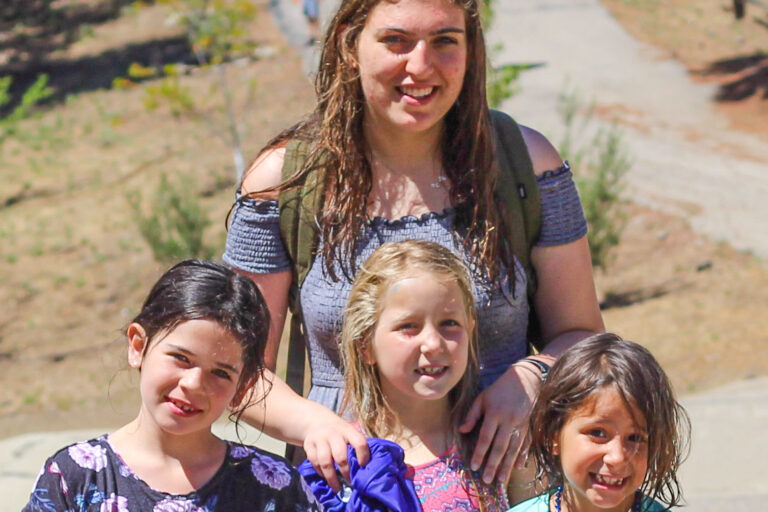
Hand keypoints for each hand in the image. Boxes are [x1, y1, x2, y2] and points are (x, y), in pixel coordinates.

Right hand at [303, 418, 369, 491]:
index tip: (363, 467)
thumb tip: (366, 466)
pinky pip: (314, 462)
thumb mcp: (349, 433)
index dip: (363, 455)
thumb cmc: (339, 433)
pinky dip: (320, 472)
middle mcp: (333, 433)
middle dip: (346, 472)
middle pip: (340, 455)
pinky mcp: (308, 445)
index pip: (359, 442)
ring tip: (337, 487)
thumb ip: (357, 445)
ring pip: (325, 461)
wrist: (317, 422)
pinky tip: (325, 477)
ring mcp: (319, 439)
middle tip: (350, 483)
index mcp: (348, 430)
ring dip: (332, 477)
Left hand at [459, 363, 541, 483]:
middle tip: (487, 480)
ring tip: (501, 480)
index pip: (486, 437)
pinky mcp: (529, 426)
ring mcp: (521, 425)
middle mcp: (508, 421)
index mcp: (495, 413)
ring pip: (514, 449)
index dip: (480, 453)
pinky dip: (523, 456)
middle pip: (500, 447)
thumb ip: (472, 415)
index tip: (474, 467)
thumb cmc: (499, 389)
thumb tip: (461, 431)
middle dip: (493, 465)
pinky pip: (526, 444)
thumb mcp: (482, 397)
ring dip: (507, 466)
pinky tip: (518, 467)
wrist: (526, 380)